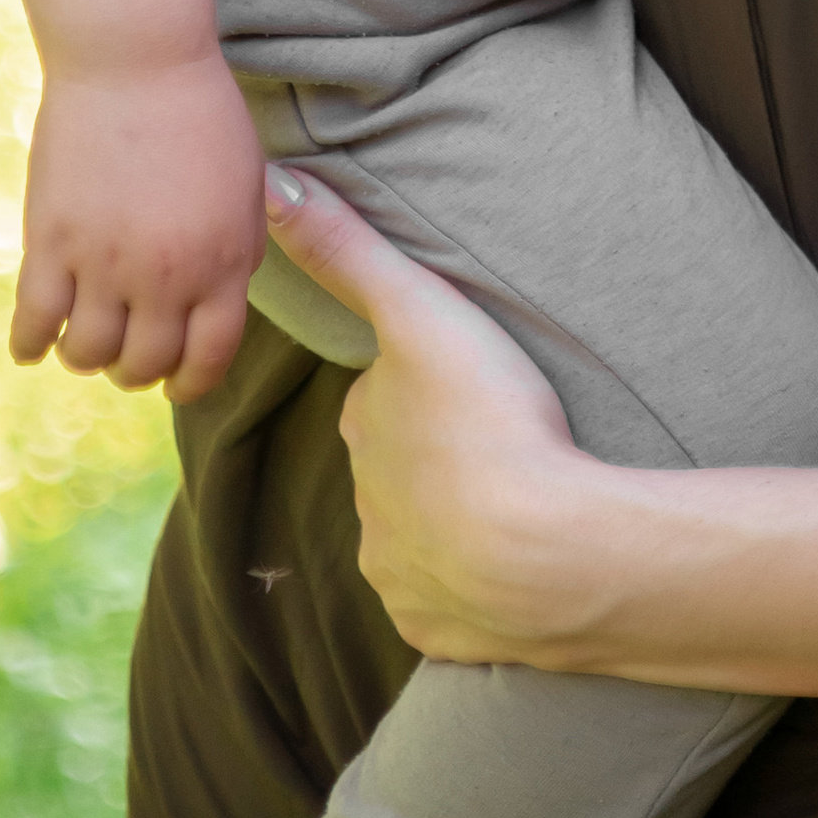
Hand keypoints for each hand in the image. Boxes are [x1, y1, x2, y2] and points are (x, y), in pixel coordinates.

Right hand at [15, 50, 265, 404]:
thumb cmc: (199, 111)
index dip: (190, 383)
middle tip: (126, 355)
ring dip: (86, 356)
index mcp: (223, 262)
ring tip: (84, 339)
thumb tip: (220, 310)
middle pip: (143, 365)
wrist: (135, 56)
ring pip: (88, 354)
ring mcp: (105, 262)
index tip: (176, 384)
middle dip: (136, 370)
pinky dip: (30, 344)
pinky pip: (35, 322)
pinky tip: (32, 344)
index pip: (208, 360)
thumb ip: (236, 253)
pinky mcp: (52, 243)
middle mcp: (167, 275)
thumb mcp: (246, 185)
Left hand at [261, 165, 599, 667]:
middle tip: (495, 436)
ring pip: (420, 538)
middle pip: (398, 469)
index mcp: (364, 431)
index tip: (465, 381)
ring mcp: (402, 578)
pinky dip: (474, 586)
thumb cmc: (489, 422)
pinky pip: (452, 604)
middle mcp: (367, 509)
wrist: (550, 555)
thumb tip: (267, 184)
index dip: (421, 386)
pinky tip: (514, 561)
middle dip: (433, 456)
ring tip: (513, 498)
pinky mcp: (442, 633)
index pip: (381, 399)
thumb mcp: (420, 312)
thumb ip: (347, 248)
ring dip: (453, 520)